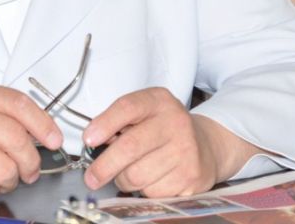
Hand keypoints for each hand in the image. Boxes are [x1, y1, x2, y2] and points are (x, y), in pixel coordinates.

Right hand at [0, 81, 62, 201]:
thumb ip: (2, 113)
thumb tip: (43, 131)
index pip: (19, 104)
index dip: (43, 124)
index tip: (54, 140)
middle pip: (17, 138)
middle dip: (31, 160)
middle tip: (29, 169)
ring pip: (6, 167)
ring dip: (10, 178)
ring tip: (0, 175)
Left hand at [81, 87, 256, 196]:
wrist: (206, 146)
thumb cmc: (164, 129)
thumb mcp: (145, 113)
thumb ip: (119, 122)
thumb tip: (93, 143)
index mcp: (159, 101)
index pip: (128, 107)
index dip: (105, 124)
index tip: (88, 139)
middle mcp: (175, 123)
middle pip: (129, 147)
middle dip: (104, 166)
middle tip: (91, 177)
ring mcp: (185, 151)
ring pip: (137, 176)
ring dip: (124, 180)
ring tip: (130, 173)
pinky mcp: (190, 177)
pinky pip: (152, 192)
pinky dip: (144, 191)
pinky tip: (151, 179)